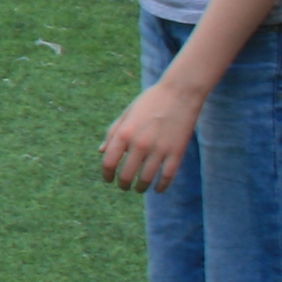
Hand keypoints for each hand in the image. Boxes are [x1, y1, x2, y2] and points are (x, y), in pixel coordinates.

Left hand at [101, 77, 204, 192]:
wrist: (180, 92)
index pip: (109, 162)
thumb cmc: (150, 101)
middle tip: (123, 187)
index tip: (108, 179)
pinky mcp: (177, 152)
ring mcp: (159, 149)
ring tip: (138, 189)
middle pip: (126, 174)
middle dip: (122, 184)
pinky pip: (167, 176)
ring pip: (146, 178)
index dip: (106, 174)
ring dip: (140, 187)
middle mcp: (140, 143)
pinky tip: (157, 189)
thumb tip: (102, 152)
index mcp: (124, 133)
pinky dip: (161, 186)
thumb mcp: (127, 114)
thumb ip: (113, 133)